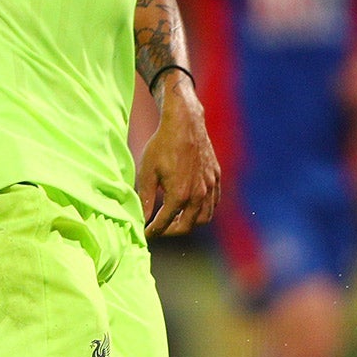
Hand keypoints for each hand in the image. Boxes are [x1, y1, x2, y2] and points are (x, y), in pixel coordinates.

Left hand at [136, 78, 219, 236]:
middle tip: (159, 228)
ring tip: (175, 219)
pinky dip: (203, 210)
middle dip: (171, 231)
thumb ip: (145, 199)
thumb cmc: (162, 145)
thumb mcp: (147, 173)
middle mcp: (198, 194)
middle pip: (187, 226)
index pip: (165, 223)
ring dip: (190, 222)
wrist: (184, 123)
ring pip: (204, 217)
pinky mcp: (216, 177)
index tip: (145, 234)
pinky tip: (191, 205)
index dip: (153, 231)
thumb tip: (140, 219)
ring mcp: (210, 186)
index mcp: (179, 195)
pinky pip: (213, 202)